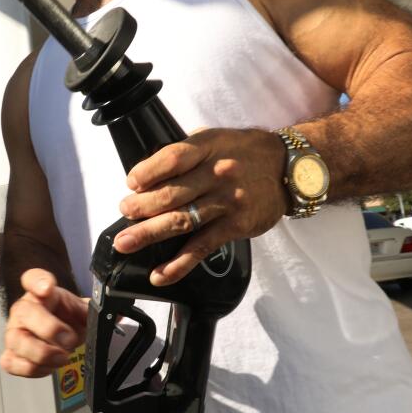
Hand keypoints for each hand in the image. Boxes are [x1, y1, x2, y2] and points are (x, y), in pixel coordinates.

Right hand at [0, 269, 87, 377]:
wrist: (62, 337)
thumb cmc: (68, 320)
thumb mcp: (83, 312)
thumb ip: (95, 312)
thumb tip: (117, 313)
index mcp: (42, 293)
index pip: (32, 278)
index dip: (37, 281)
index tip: (48, 287)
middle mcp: (24, 310)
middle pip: (24, 312)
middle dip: (49, 328)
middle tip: (69, 339)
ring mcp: (15, 332)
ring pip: (17, 340)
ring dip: (42, 352)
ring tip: (62, 357)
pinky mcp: (12, 354)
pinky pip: (12, 363)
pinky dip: (32, 368)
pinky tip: (49, 367)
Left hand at [114, 128, 286, 285]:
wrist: (287, 169)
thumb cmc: (244, 152)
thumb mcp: (215, 138)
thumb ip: (185, 152)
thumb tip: (147, 173)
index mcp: (208, 147)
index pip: (173, 158)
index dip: (148, 172)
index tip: (131, 183)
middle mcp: (218, 174)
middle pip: (172, 193)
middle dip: (141, 206)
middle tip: (124, 212)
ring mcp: (227, 202)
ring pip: (182, 221)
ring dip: (150, 233)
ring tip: (126, 242)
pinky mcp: (235, 226)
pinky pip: (202, 247)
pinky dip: (179, 264)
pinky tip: (160, 274)